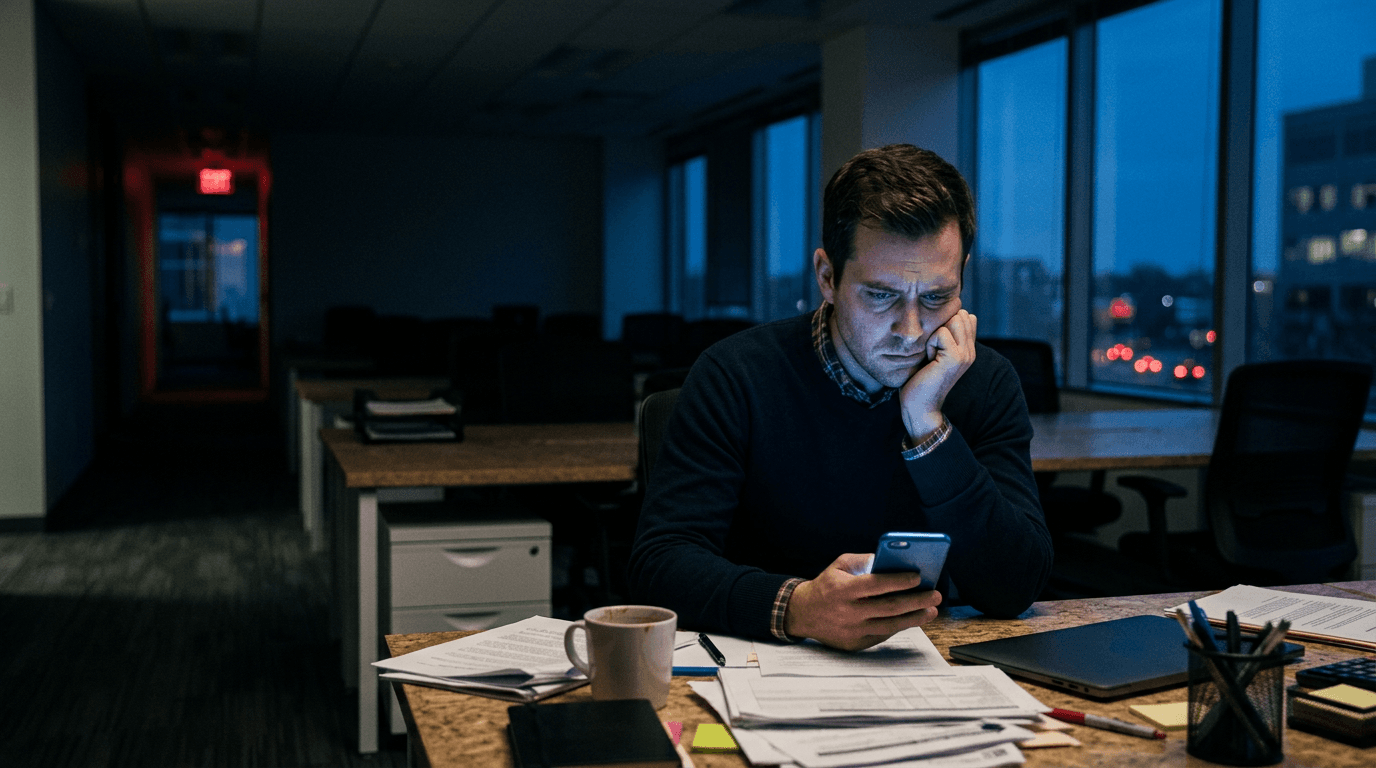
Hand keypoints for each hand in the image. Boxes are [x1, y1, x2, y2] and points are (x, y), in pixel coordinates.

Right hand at [783, 553, 942, 650]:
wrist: (803, 614)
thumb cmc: (826, 586)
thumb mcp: (839, 565)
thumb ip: (863, 561)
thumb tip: (891, 561)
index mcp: (843, 589)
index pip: (876, 584)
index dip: (898, 581)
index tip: (918, 577)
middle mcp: (848, 611)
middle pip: (889, 607)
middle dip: (916, 601)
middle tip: (935, 595)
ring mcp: (852, 630)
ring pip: (890, 625)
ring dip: (914, 618)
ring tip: (931, 610)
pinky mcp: (855, 643)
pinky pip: (883, 635)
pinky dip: (899, 626)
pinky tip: (912, 619)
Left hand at [899, 309, 976, 439]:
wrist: (920, 406)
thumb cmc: (920, 379)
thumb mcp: (934, 352)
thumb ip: (943, 336)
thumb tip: (945, 314)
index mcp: (968, 349)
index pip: (967, 316)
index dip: (946, 322)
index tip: (936, 345)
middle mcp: (970, 351)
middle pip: (960, 314)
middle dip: (940, 327)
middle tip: (932, 350)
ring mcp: (966, 354)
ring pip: (954, 320)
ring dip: (935, 334)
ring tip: (931, 354)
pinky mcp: (956, 358)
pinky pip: (942, 332)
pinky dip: (930, 343)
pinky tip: (929, 360)